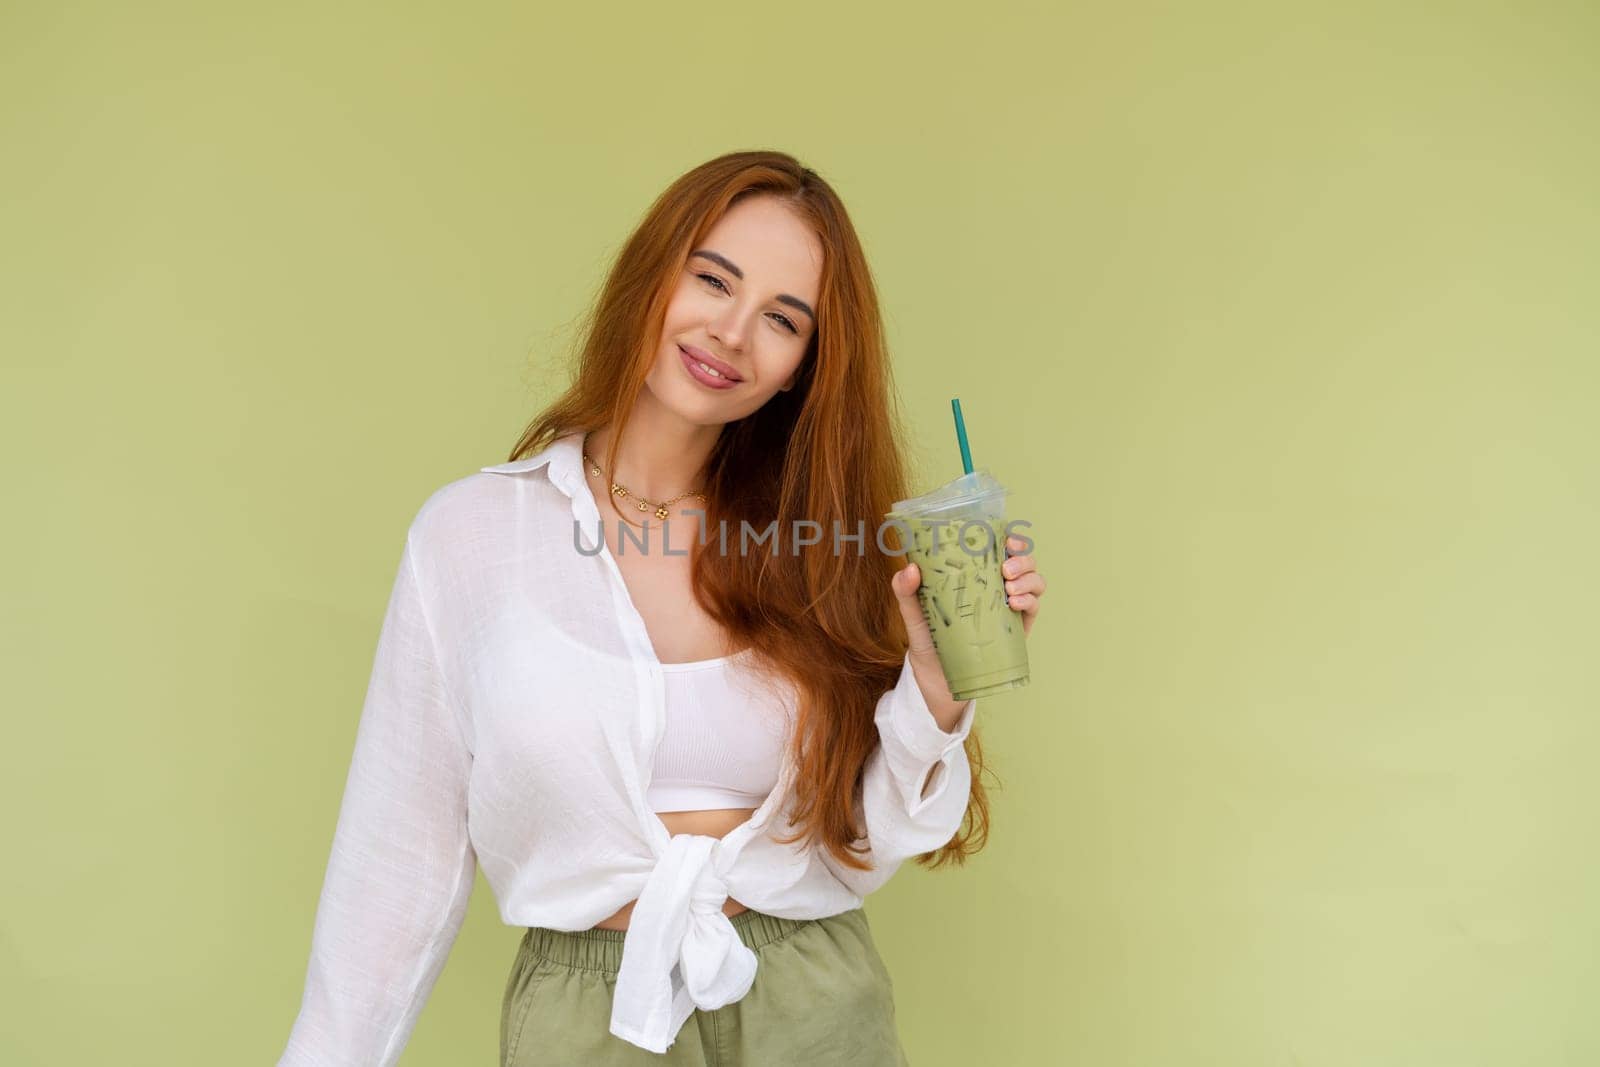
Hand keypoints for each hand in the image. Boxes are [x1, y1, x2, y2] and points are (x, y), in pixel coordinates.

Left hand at [889, 534, 1045, 728]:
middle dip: (1022, 559)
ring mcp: (1011, 604)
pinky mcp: (1017, 627)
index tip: (1007, 538)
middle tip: (1004, 569)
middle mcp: (998, 584)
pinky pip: (1033, 607)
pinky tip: (1013, 603)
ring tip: (1008, 588)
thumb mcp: (914, 610)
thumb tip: (910, 569)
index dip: (1011, 538)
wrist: (936, 673)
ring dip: (1028, 579)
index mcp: (978, 572)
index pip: (1001, 546)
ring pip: (1035, 581)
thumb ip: (906, 590)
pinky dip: (1029, 600)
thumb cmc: (928, 634)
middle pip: (1024, 561)